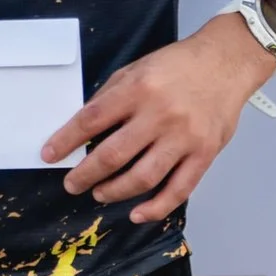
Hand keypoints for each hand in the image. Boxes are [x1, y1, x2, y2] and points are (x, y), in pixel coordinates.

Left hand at [40, 17, 269, 220]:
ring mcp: (184, 137)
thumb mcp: (136, 69)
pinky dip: (156, 207)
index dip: (65, 141)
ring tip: (99, 193)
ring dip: (114, 191)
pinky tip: (137, 213)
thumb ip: (110, 97)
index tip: (49, 155)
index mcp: (138, 90)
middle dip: (85, 174)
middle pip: (113, 154)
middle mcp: (160, 115)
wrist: (226, 62)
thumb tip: (83, 129)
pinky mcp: (205, 154)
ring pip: (143, 177)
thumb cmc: (177, 65)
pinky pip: (179, 189)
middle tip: (72, 184)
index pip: (91, 120)